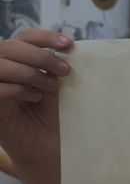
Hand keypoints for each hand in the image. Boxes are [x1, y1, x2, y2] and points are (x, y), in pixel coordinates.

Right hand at [0, 29, 72, 163]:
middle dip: (41, 56)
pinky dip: (18, 89)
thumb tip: (69, 46)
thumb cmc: (54, 114)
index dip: (45, 36)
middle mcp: (3, 70)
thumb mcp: (59, 85)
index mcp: (20, 61)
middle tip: (65, 71)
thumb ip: (57, 65)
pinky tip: (34, 98)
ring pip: (1, 64)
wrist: (50, 146)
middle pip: (11, 46)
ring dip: (30, 73)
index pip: (25, 37)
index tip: (69, 44)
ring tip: (50, 87)